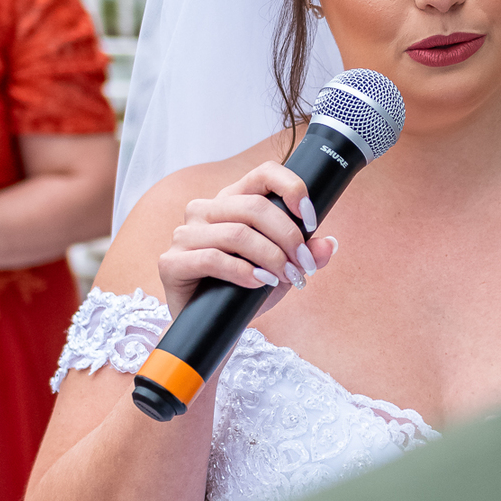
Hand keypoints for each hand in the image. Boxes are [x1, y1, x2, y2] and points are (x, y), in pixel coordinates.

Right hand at [158, 161, 335, 318]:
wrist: (213, 327)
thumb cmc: (245, 290)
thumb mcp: (283, 270)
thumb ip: (306, 255)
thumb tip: (329, 245)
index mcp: (232, 200)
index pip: (264, 173)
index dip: (292, 189)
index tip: (311, 219)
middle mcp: (205, 210)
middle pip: (255, 207)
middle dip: (287, 237)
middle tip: (303, 265)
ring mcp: (185, 234)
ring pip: (237, 233)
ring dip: (270, 258)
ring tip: (285, 277)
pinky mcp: (171, 261)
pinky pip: (212, 258)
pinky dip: (243, 272)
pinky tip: (258, 283)